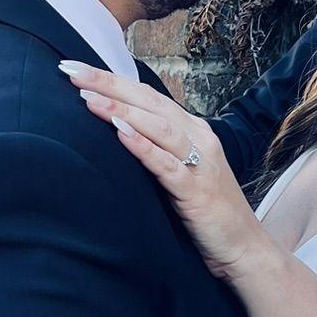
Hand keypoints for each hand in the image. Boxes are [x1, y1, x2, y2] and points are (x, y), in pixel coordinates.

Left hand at [59, 64, 278, 283]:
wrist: (244, 248)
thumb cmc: (208, 214)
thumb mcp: (180, 174)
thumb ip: (157, 151)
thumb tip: (116, 135)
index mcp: (194, 131)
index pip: (149, 96)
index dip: (113, 80)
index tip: (77, 68)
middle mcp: (199, 139)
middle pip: (150, 102)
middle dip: (109, 83)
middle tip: (72, 70)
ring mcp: (200, 163)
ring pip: (158, 126)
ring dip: (121, 109)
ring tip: (87, 97)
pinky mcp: (196, 191)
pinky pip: (166, 163)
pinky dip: (142, 146)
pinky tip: (119, 132)